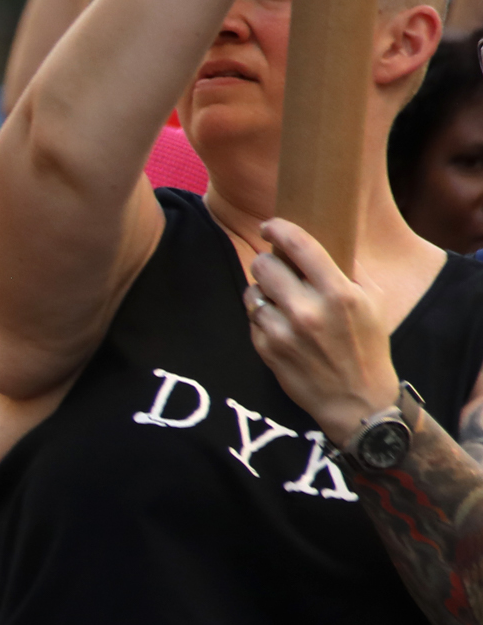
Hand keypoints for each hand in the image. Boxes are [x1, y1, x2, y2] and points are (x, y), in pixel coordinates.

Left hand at [247, 217, 401, 444]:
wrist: (356, 399)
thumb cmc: (367, 346)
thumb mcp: (372, 302)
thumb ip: (347, 271)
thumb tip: (322, 242)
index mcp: (340, 294)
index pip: (300, 246)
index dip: (279, 229)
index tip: (270, 225)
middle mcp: (308, 311)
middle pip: (264, 265)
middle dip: (268, 262)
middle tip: (275, 266)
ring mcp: (284, 332)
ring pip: (252, 291)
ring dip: (262, 290)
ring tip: (278, 297)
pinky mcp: (267, 349)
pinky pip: (252, 318)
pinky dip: (261, 315)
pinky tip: (278, 321)